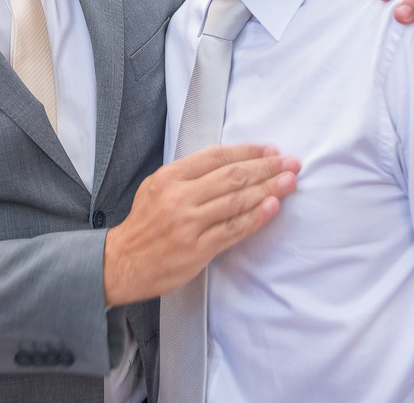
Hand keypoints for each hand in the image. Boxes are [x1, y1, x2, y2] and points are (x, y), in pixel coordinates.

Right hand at [103, 144, 298, 306]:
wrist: (122, 263)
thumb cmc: (144, 225)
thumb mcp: (156, 187)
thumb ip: (188, 173)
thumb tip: (224, 159)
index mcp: (169, 178)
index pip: (216, 157)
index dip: (248, 151)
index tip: (270, 150)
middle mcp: (179, 197)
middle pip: (231, 176)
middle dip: (266, 167)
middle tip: (290, 163)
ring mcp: (189, 224)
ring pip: (236, 201)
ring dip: (268, 189)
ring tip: (289, 181)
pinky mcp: (197, 249)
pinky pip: (233, 230)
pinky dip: (255, 217)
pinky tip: (272, 206)